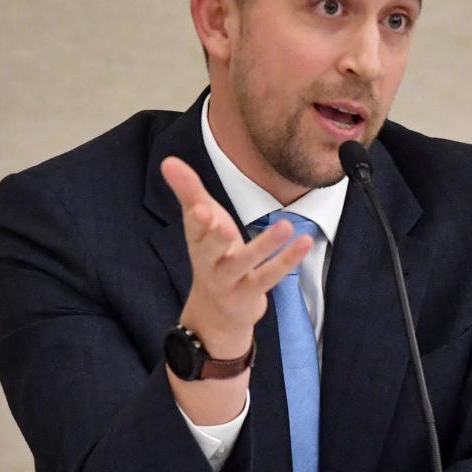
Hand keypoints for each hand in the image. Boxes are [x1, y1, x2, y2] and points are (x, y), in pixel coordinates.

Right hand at [160, 157, 311, 358]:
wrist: (215, 310)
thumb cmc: (211, 253)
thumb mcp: (199, 221)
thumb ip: (187, 189)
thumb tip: (167, 161)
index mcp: (197, 239)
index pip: (194, 226)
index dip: (197, 218)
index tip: (200, 208)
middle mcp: (208, 262)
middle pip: (210, 250)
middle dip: (216, 238)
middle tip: (224, 224)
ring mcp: (229, 280)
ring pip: (244, 263)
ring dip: (264, 245)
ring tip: (285, 226)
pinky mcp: (250, 293)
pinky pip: (269, 276)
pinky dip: (287, 260)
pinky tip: (304, 242)